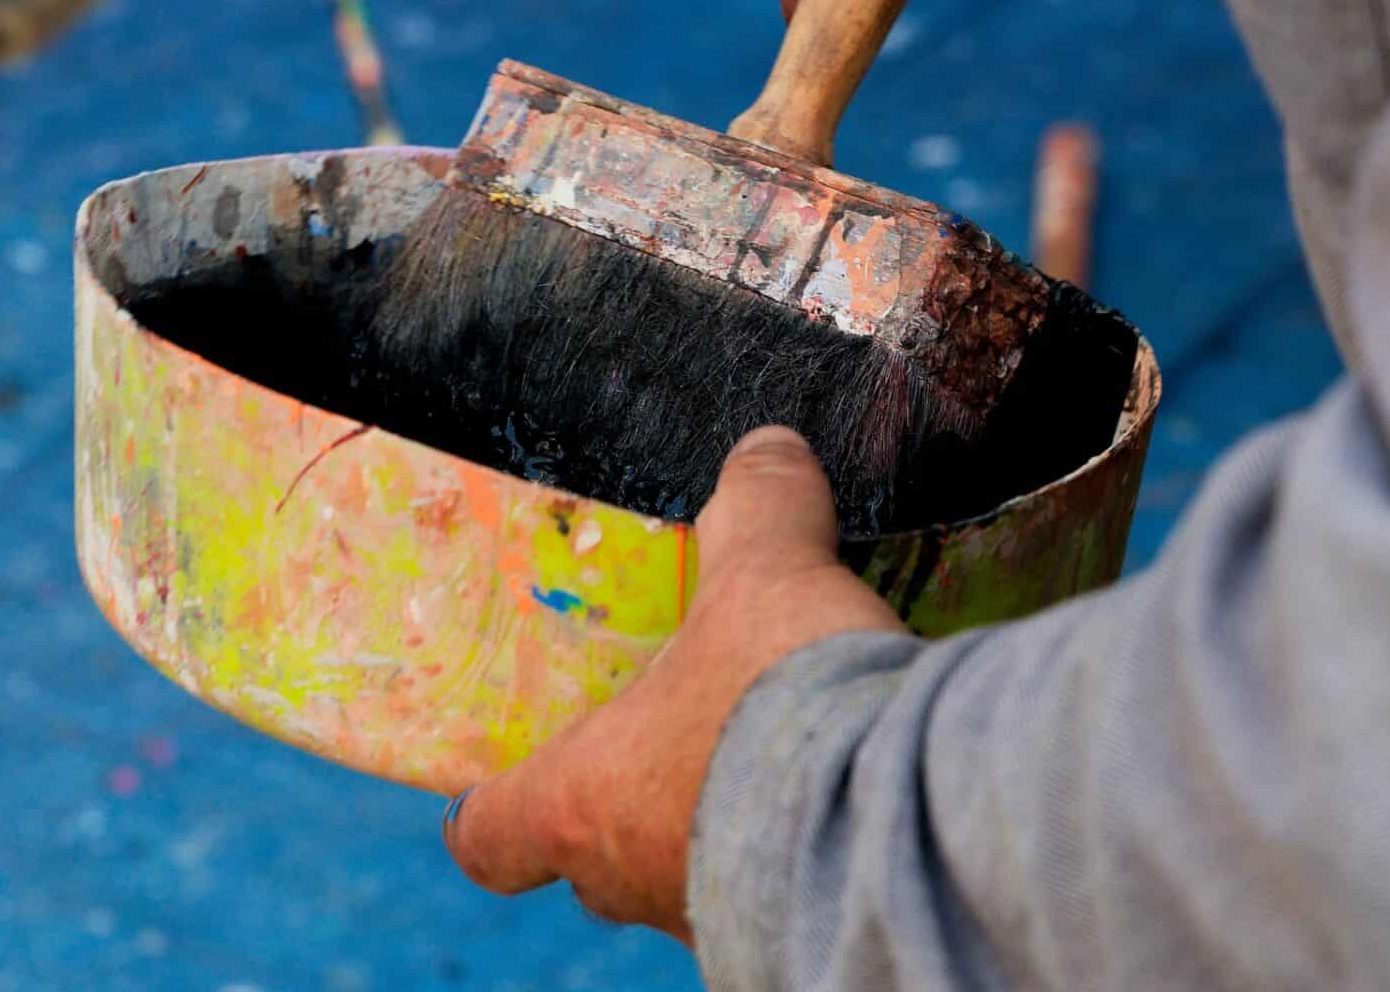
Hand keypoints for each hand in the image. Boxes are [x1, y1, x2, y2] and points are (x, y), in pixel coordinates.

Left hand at [442, 428, 905, 941]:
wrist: (900, 821)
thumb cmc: (785, 700)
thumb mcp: (769, 571)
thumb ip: (758, 505)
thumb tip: (763, 449)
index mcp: (586, 796)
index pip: (491, 833)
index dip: (488, 804)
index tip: (495, 784)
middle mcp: (635, 875)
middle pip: (593, 853)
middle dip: (629, 793)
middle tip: (674, 730)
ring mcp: (714, 921)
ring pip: (684, 876)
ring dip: (717, 821)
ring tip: (777, 753)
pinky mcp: (797, 942)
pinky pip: (772, 896)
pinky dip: (796, 849)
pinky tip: (847, 793)